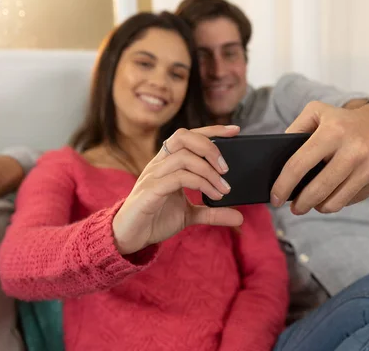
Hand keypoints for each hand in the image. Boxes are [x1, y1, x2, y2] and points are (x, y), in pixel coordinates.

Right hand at [112, 125, 242, 254]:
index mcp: (167, 163)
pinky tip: (214, 196)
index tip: (235, 131)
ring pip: (184, 157)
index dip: (212, 130)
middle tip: (226, 169)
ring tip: (224, 189)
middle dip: (209, 147)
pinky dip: (201, 184)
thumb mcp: (189, 215)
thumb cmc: (155, 220)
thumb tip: (239, 216)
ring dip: (209, 171)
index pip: (190, 137)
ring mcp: (153, 175)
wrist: (129, 238)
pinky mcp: (151, 190)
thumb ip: (212, 212)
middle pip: (183, 137)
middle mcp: (159, 164)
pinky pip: (179, 177)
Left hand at [271, 101, 368, 214]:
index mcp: (333, 132)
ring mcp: (368, 167)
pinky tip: (333, 194)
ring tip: (312, 203)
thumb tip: (279, 158)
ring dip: (318, 207)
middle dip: (300, 204)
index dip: (283, 185)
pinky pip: (350, 200)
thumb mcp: (318, 111)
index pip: (299, 165)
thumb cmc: (346, 120)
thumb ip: (295, 129)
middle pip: (317, 190)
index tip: (275, 198)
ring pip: (334, 202)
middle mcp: (352, 150)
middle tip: (293, 208)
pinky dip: (337, 201)